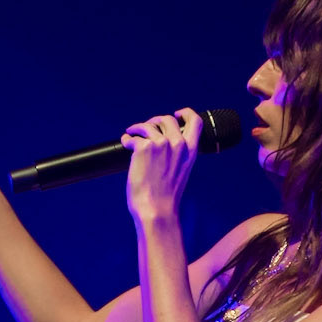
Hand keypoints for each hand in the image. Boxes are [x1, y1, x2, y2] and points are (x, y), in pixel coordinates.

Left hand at [122, 109, 201, 226]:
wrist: (156, 208)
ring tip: (132, 133)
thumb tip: (164, 141)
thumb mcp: (181, 171)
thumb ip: (177, 154)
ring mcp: (160, 144)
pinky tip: (125, 142)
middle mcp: (177, 144)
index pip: (195, 122)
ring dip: (138, 128)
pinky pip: (133, 137)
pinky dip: (127, 139)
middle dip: (155, 121)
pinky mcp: (144, 148)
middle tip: (147, 127)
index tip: (176, 114)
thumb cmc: (167, 196)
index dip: (186, 113)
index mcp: (190, 151)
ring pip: (148, 125)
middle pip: (167, 119)